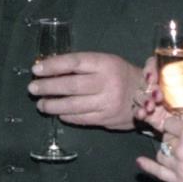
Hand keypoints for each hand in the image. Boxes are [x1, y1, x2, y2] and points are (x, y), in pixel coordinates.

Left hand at [27, 51, 146, 130]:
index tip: (36, 69)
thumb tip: (51, 70)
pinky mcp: (107, 119)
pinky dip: (66, 116)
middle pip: (70, 85)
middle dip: (47, 87)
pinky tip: (58, 113)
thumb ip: (83, 66)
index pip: (73, 63)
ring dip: (52, 105)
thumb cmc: (121, 74)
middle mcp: (106, 82)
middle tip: (32, 88)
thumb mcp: (106, 62)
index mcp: (105, 63)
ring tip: (41, 104)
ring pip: (73, 105)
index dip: (52, 65)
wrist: (149, 95)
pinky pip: (80, 118)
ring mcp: (107, 102)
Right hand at [135, 63, 182, 132]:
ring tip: (151, 106)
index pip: (155, 66)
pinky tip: (143, 113)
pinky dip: (138, 112)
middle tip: (156, 93)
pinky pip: (139, 112)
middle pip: (144, 80)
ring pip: (139, 95)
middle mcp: (161, 88)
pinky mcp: (152, 118)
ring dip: (142, 98)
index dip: (151, 67)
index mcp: (172, 77)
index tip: (154, 74)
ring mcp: (155, 103)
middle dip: (146, 85)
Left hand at [135, 93, 182, 181]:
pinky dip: (148, 166)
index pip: (172, 123)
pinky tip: (139, 162)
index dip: (176, 123)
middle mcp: (181, 148)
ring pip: (161, 153)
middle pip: (166, 138)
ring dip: (166, 151)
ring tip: (175, 152)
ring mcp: (179, 166)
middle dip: (173, 137)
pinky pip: (158, 172)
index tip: (180, 125)